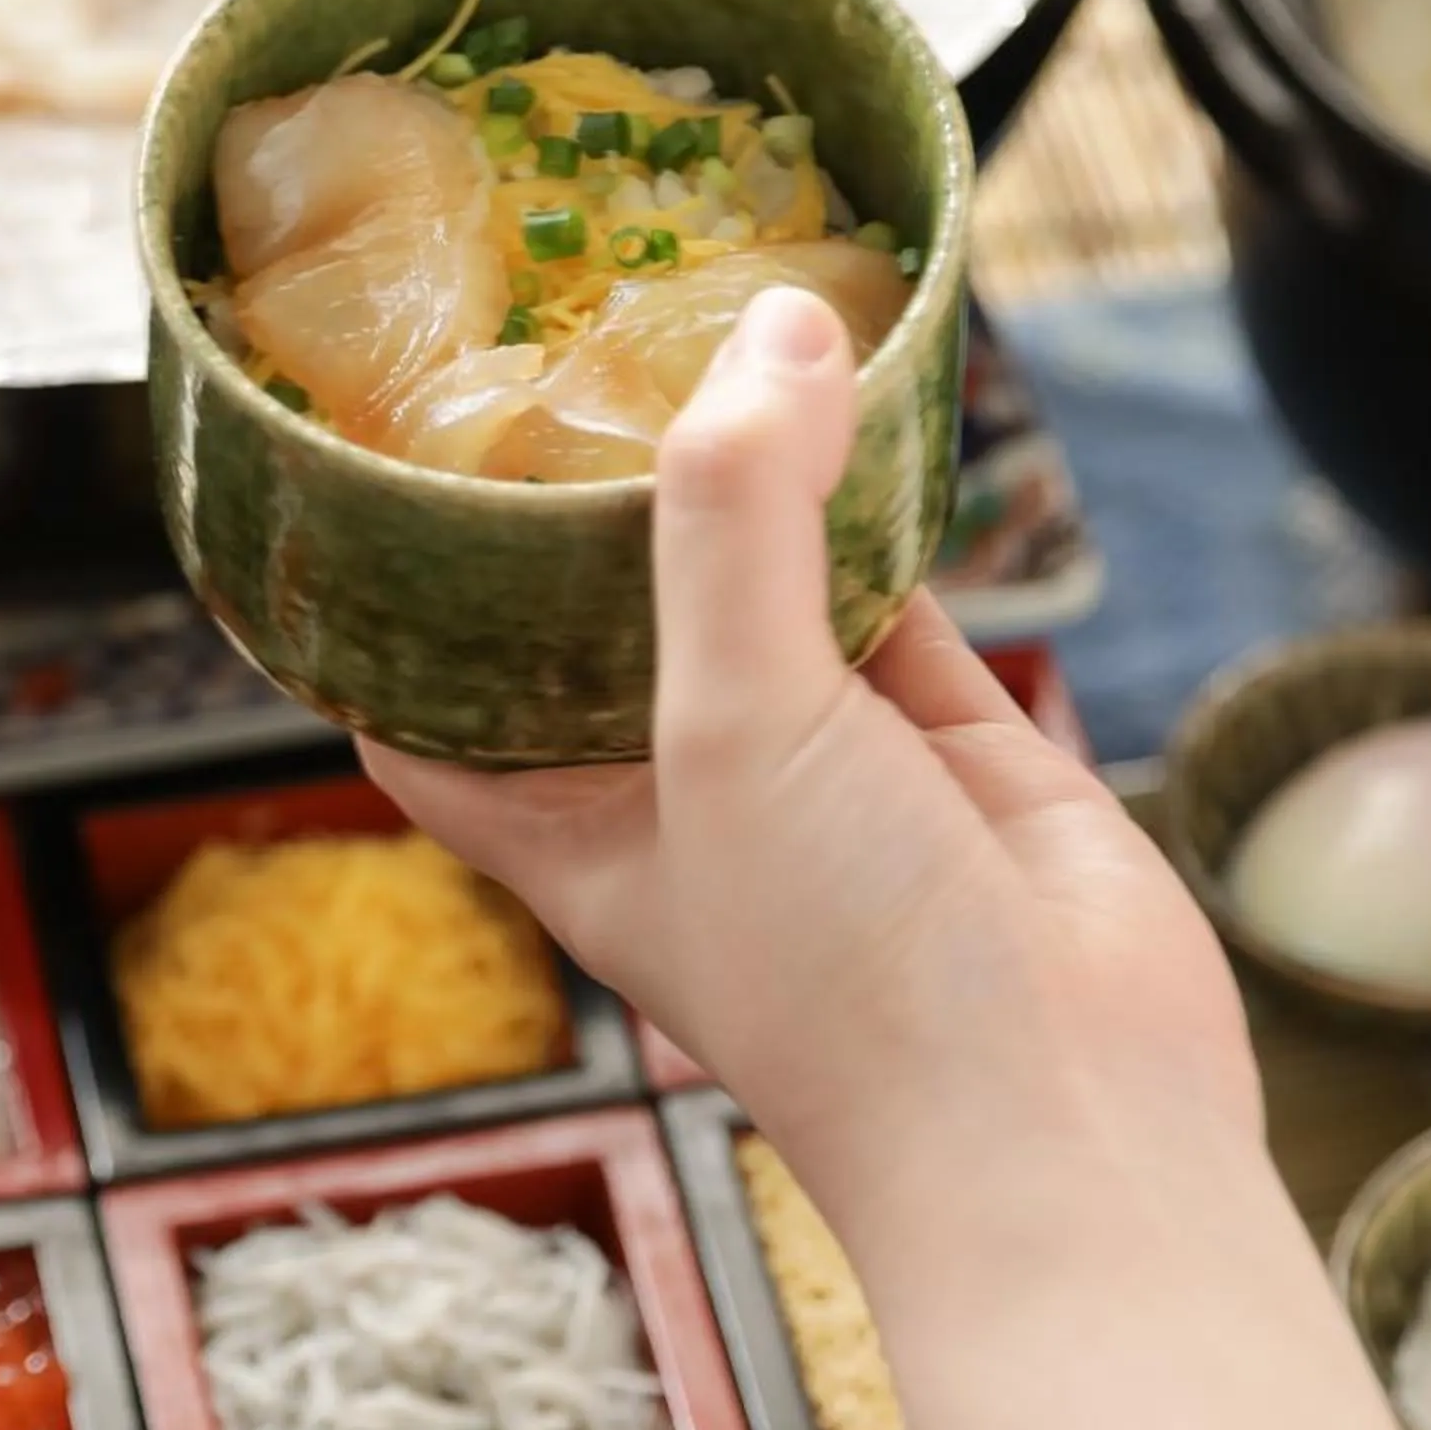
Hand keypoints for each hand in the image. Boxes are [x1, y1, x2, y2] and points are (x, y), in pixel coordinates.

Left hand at [369, 287, 1430, 1429]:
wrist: (1070, 1117)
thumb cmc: (849, 978)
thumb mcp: (734, 727)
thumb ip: (738, 520)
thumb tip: (776, 323)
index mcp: (566, 823)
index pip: (429, 702)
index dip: (388, 593)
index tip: (359, 454)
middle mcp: (680, 786)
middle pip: (601, 611)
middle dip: (582, 491)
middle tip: (549, 324)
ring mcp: (818, 759)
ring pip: (763, 578)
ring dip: (745, 468)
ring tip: (705, 312)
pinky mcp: (945, 737)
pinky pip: (896, 588)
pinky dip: (883, 499)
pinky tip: (864, 391)